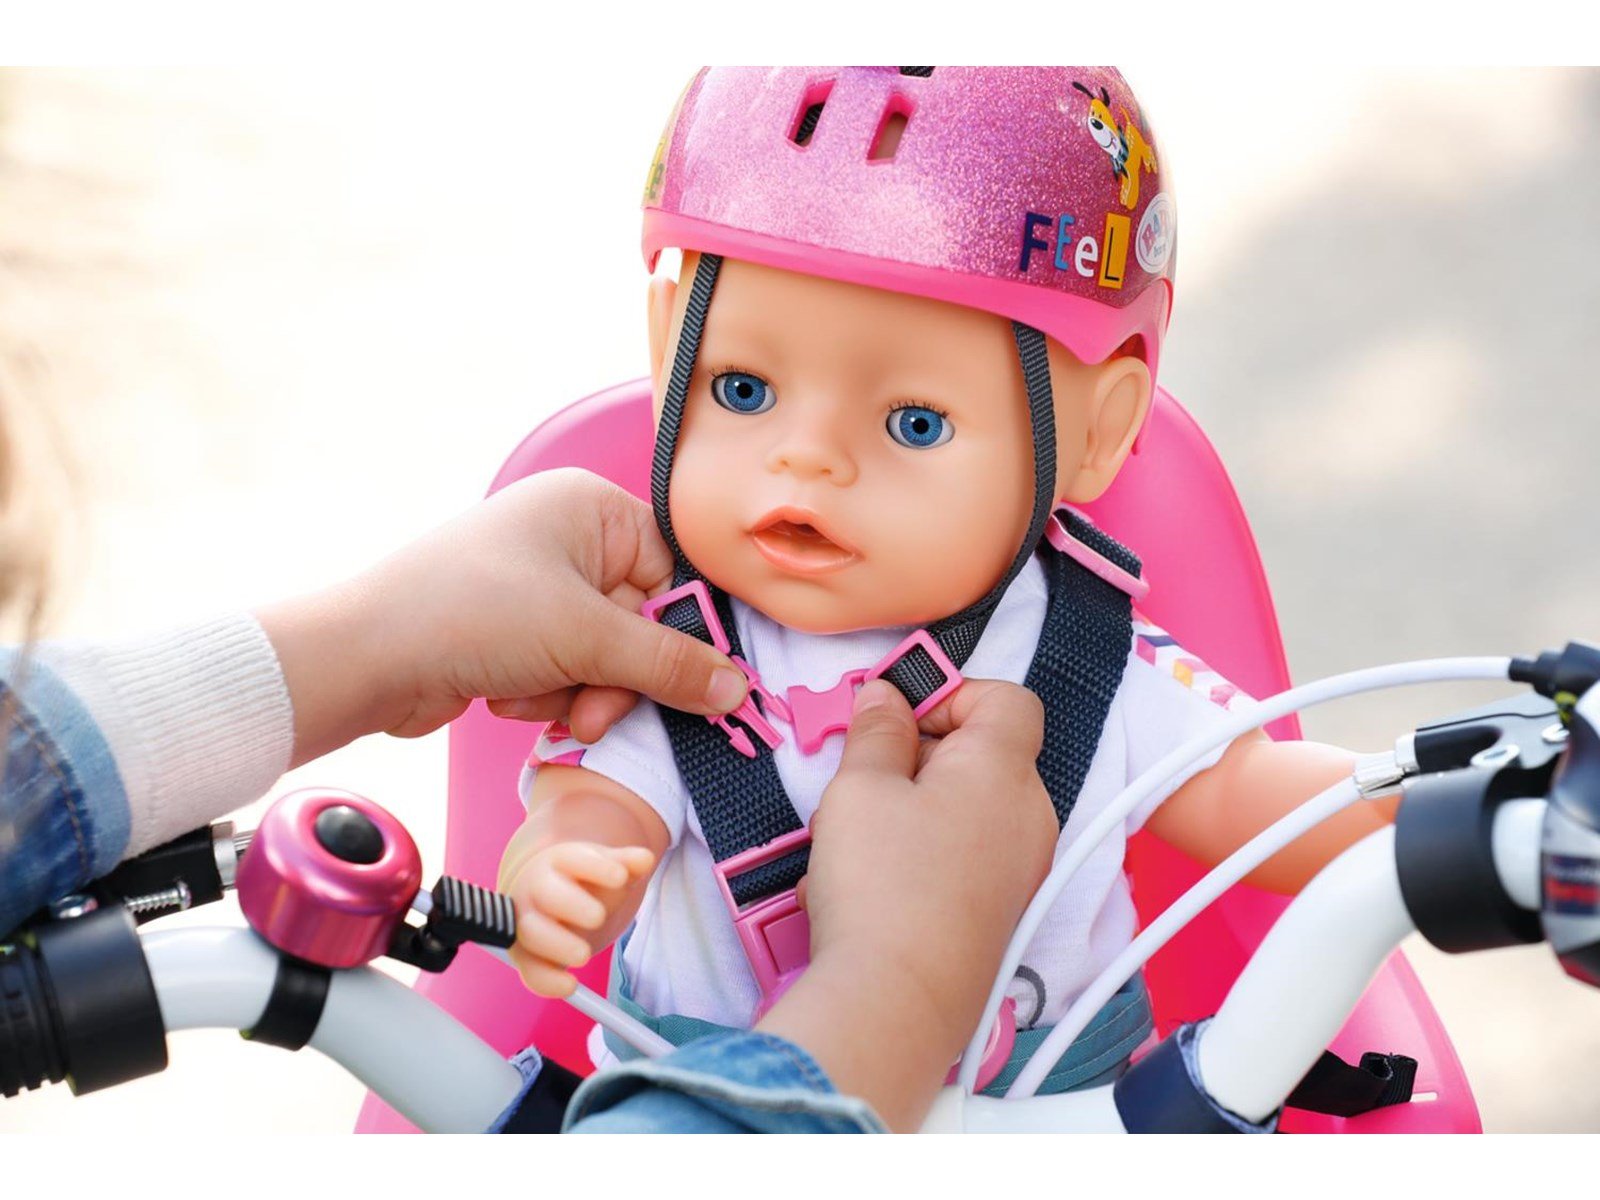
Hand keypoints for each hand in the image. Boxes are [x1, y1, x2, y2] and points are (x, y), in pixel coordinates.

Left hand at [258, 469, 749, 764]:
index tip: (693, 681)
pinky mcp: (512, 630)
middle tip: (595, 708)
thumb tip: (736, 687)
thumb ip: (669, 666)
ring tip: (537, 699)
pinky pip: (565, 671)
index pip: (672, 571)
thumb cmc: (472, 614)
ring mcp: (536, 585)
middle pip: (640, 623)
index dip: (678, 631)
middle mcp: (565, 538)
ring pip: (603, 658)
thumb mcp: (586, 638)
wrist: (365, 657)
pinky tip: (508, 696)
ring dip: (578, 692)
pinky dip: (546, 694)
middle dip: (615, 676)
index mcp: (590, 509)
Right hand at [502, 840, 655, 997]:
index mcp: (559, 861)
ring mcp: (526, 922)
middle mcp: (536, 889)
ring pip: (530, 933)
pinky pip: (529, 970)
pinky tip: (570, 985)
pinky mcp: (526, 955)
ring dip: (556, 945)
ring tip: (585, 955)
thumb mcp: (606, 868)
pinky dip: (546, 981)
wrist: (554, 898)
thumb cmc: (583, 882)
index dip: (597, 867)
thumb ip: (626, 864)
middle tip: (599, 917)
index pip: (574, 858)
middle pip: (547, 893)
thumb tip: (644, 859)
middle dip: (572, 904)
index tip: (621, 877)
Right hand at [759, 677, 1054, 1129]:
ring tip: (854, 842)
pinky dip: (919, 859)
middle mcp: (1030, 816)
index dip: (951, 695)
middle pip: (983, 757)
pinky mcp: (1001, 914)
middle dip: (919, 758)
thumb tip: (886, 697)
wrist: (898, 1003)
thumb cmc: (882, 884)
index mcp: (1004, 770)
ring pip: (966, 811)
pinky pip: (963, 861)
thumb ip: (876, 731)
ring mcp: (1021, 870)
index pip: (1007, 699)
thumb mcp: (859, 786)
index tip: (897, 718)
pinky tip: (866, 889)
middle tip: (863, 780)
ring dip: (911, 811)